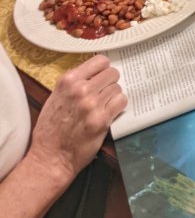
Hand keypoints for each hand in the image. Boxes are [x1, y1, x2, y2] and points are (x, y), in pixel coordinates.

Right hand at [27, 55, 126, 183]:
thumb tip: (95, 73)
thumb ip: (74, 83)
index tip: (103, 75)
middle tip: (104, 93)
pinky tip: (109, 112)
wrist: (51, 157)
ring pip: (118, 88)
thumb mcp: (56, 97)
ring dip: (113, 96)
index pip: (100, 61)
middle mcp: (81, 89)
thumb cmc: (51, 129)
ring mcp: (93, 104)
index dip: (104, 69)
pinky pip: (121, 102)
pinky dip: (118, 106)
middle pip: (112, 73)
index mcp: (68, 81)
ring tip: (103, 106)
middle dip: (110, 83)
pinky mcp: (102, 120)